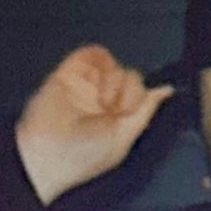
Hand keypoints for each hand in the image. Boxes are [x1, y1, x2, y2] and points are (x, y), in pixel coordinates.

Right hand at [15, 44, 174, 204]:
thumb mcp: (123, 139)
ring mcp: (86, 85)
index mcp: (117, 119)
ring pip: (116, 65)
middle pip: (131, 77)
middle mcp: (102, 101)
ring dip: (118, 80)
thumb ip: (145, 112)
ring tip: (106, 102)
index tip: (133, 110)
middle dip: (131, 92)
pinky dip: (104, 62)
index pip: (140, 94)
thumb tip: (165, 91)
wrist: (45, 154)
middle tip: (118, 111)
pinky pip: (94, 53)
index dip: (142, 97)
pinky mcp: (70, 72)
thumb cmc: (81, 158)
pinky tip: (100, 86)